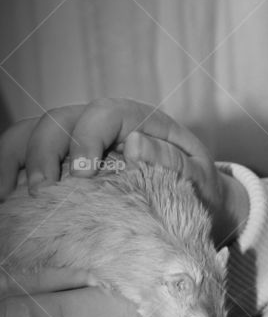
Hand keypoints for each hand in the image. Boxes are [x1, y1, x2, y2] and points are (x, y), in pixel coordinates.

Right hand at [0, 98, 246, 245]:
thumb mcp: (200, 176)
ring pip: (31, 134)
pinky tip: (6, 203)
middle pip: (58, 121)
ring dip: (16, 161)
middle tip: (42, 191)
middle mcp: (100, 125)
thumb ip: (176, 162)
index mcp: (137, 120)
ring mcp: (75, 142)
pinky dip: (10, 175)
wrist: (196, 203)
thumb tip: (135, 144)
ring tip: (10, 197)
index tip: (83, 174)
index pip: (104, 114)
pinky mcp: (60, 165)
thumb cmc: (197, 187)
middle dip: (44, 152)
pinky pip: (24, 160)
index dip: (87, 138)